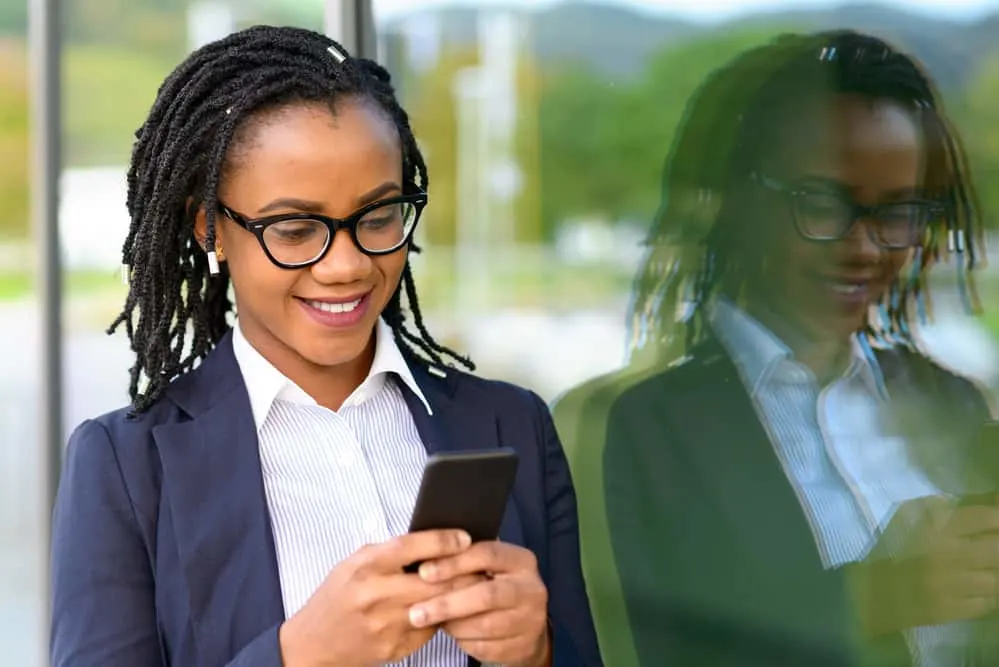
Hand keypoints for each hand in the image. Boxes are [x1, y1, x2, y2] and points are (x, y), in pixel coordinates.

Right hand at [278, 529, 482, 666]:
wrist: (314, 644)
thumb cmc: (337, 596)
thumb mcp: (354, 563)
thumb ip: (388, 552)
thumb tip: (431, 541)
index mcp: (366, 567)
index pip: (410, 547)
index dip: (442, 541)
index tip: (464, 538)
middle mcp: (376, 594)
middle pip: (434, 581)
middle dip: (463, 571)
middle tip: (481, 563)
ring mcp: (386, 624)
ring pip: (437, 607)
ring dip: (460, 596)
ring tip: (475, 584)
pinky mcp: (394, 647)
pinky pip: (430, 630)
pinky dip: (442, 617)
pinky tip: (451, 609)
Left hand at [409, 541, 550, 666]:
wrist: (527, 620)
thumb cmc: (496, 583)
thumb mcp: (488, 565)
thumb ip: (464, 558)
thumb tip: (424, 555)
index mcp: (521, 560)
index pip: (487, 554)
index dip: (454, 563)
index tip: (423, 572)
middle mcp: (532, 589)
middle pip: (487, 595)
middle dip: (447, 604)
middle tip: (416, 612)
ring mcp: (531, 620)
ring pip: (484, 625)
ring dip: (452, 625)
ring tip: (432, 622)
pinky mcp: (523, 645)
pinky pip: (486, 647)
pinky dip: (463, 641)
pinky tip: (452, 633)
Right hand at [854, 495, 998, 633]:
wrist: (874, 590)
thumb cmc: (897, 546)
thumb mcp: (916, 515)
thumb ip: (955, 506)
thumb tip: (997, 500)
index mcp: (932, 524)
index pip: (987, 517)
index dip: (998, 519)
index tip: (995, 524)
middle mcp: (944, 553)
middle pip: (998, 548)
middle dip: (998, 547)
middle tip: (989, 549)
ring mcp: (949, 585)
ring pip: (996, 578)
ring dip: (993, 573)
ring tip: (981, 569)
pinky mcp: (951, 610)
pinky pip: (989, 602)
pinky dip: (987, 595)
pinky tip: (974, 589)